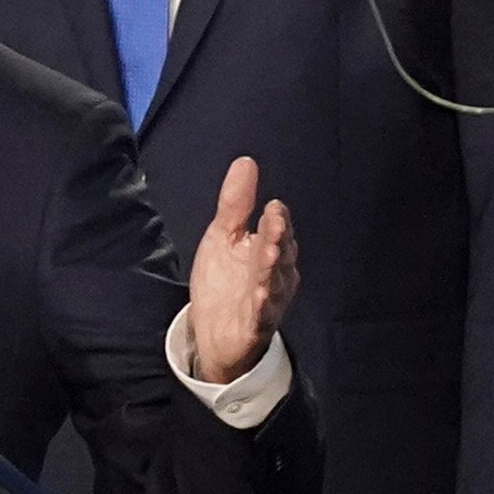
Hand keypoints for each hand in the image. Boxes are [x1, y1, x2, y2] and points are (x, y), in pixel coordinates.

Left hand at [185, 157, 299, 383]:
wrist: (214, 332)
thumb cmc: (225, 280)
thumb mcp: (224, 236)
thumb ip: (235, 203)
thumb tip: (246, 161)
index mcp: (270, 250)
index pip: (276, 231)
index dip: (275, 221)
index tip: (272, 207)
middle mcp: (276, 274)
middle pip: (279, 254)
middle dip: (278, 239)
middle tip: (275, 223)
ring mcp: (268, 301)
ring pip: (274, 283)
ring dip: (272, 269)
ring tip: (270, 254)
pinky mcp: (255, 326)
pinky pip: (262, 315)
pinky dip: (263, 306)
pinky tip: (261, 294)